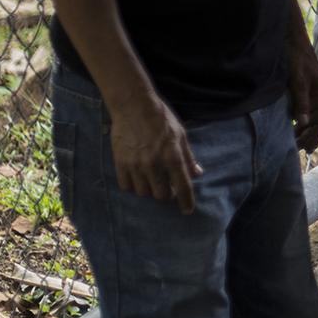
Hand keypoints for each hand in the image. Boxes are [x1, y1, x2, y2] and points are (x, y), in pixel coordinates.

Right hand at [108, 93, 201, 214]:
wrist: (133, 106)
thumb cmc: (162, 119)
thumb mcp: (181, 135)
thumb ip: (188, 156)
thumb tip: (197, 173)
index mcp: (173, 157)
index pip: (183, 187)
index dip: (186, 202)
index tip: (187, 210)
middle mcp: (154, 164)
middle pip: (161, 195)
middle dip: (166, 195)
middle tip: (167, 189)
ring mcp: (136, 165)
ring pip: (143, 193)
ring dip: (149, 190)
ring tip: (151, 182)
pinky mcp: (120, 163)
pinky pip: (126, 186)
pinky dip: (133, 186)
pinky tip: (137, 178)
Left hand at [285, 35, 317, 152]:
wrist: (291, 37)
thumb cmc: (295, 56)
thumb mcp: (297, 79)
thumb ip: (300, 101)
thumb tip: (301, 123)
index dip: (314, 137)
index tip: (305, 149)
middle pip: (316, 123)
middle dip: (308, 137)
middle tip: (295, 150)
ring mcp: (310, 95)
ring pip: (309, 119)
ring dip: (302, 131)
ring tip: (291, 143)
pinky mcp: (301, 92)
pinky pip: (302, 112)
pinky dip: (297, 122)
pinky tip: (288, 128)